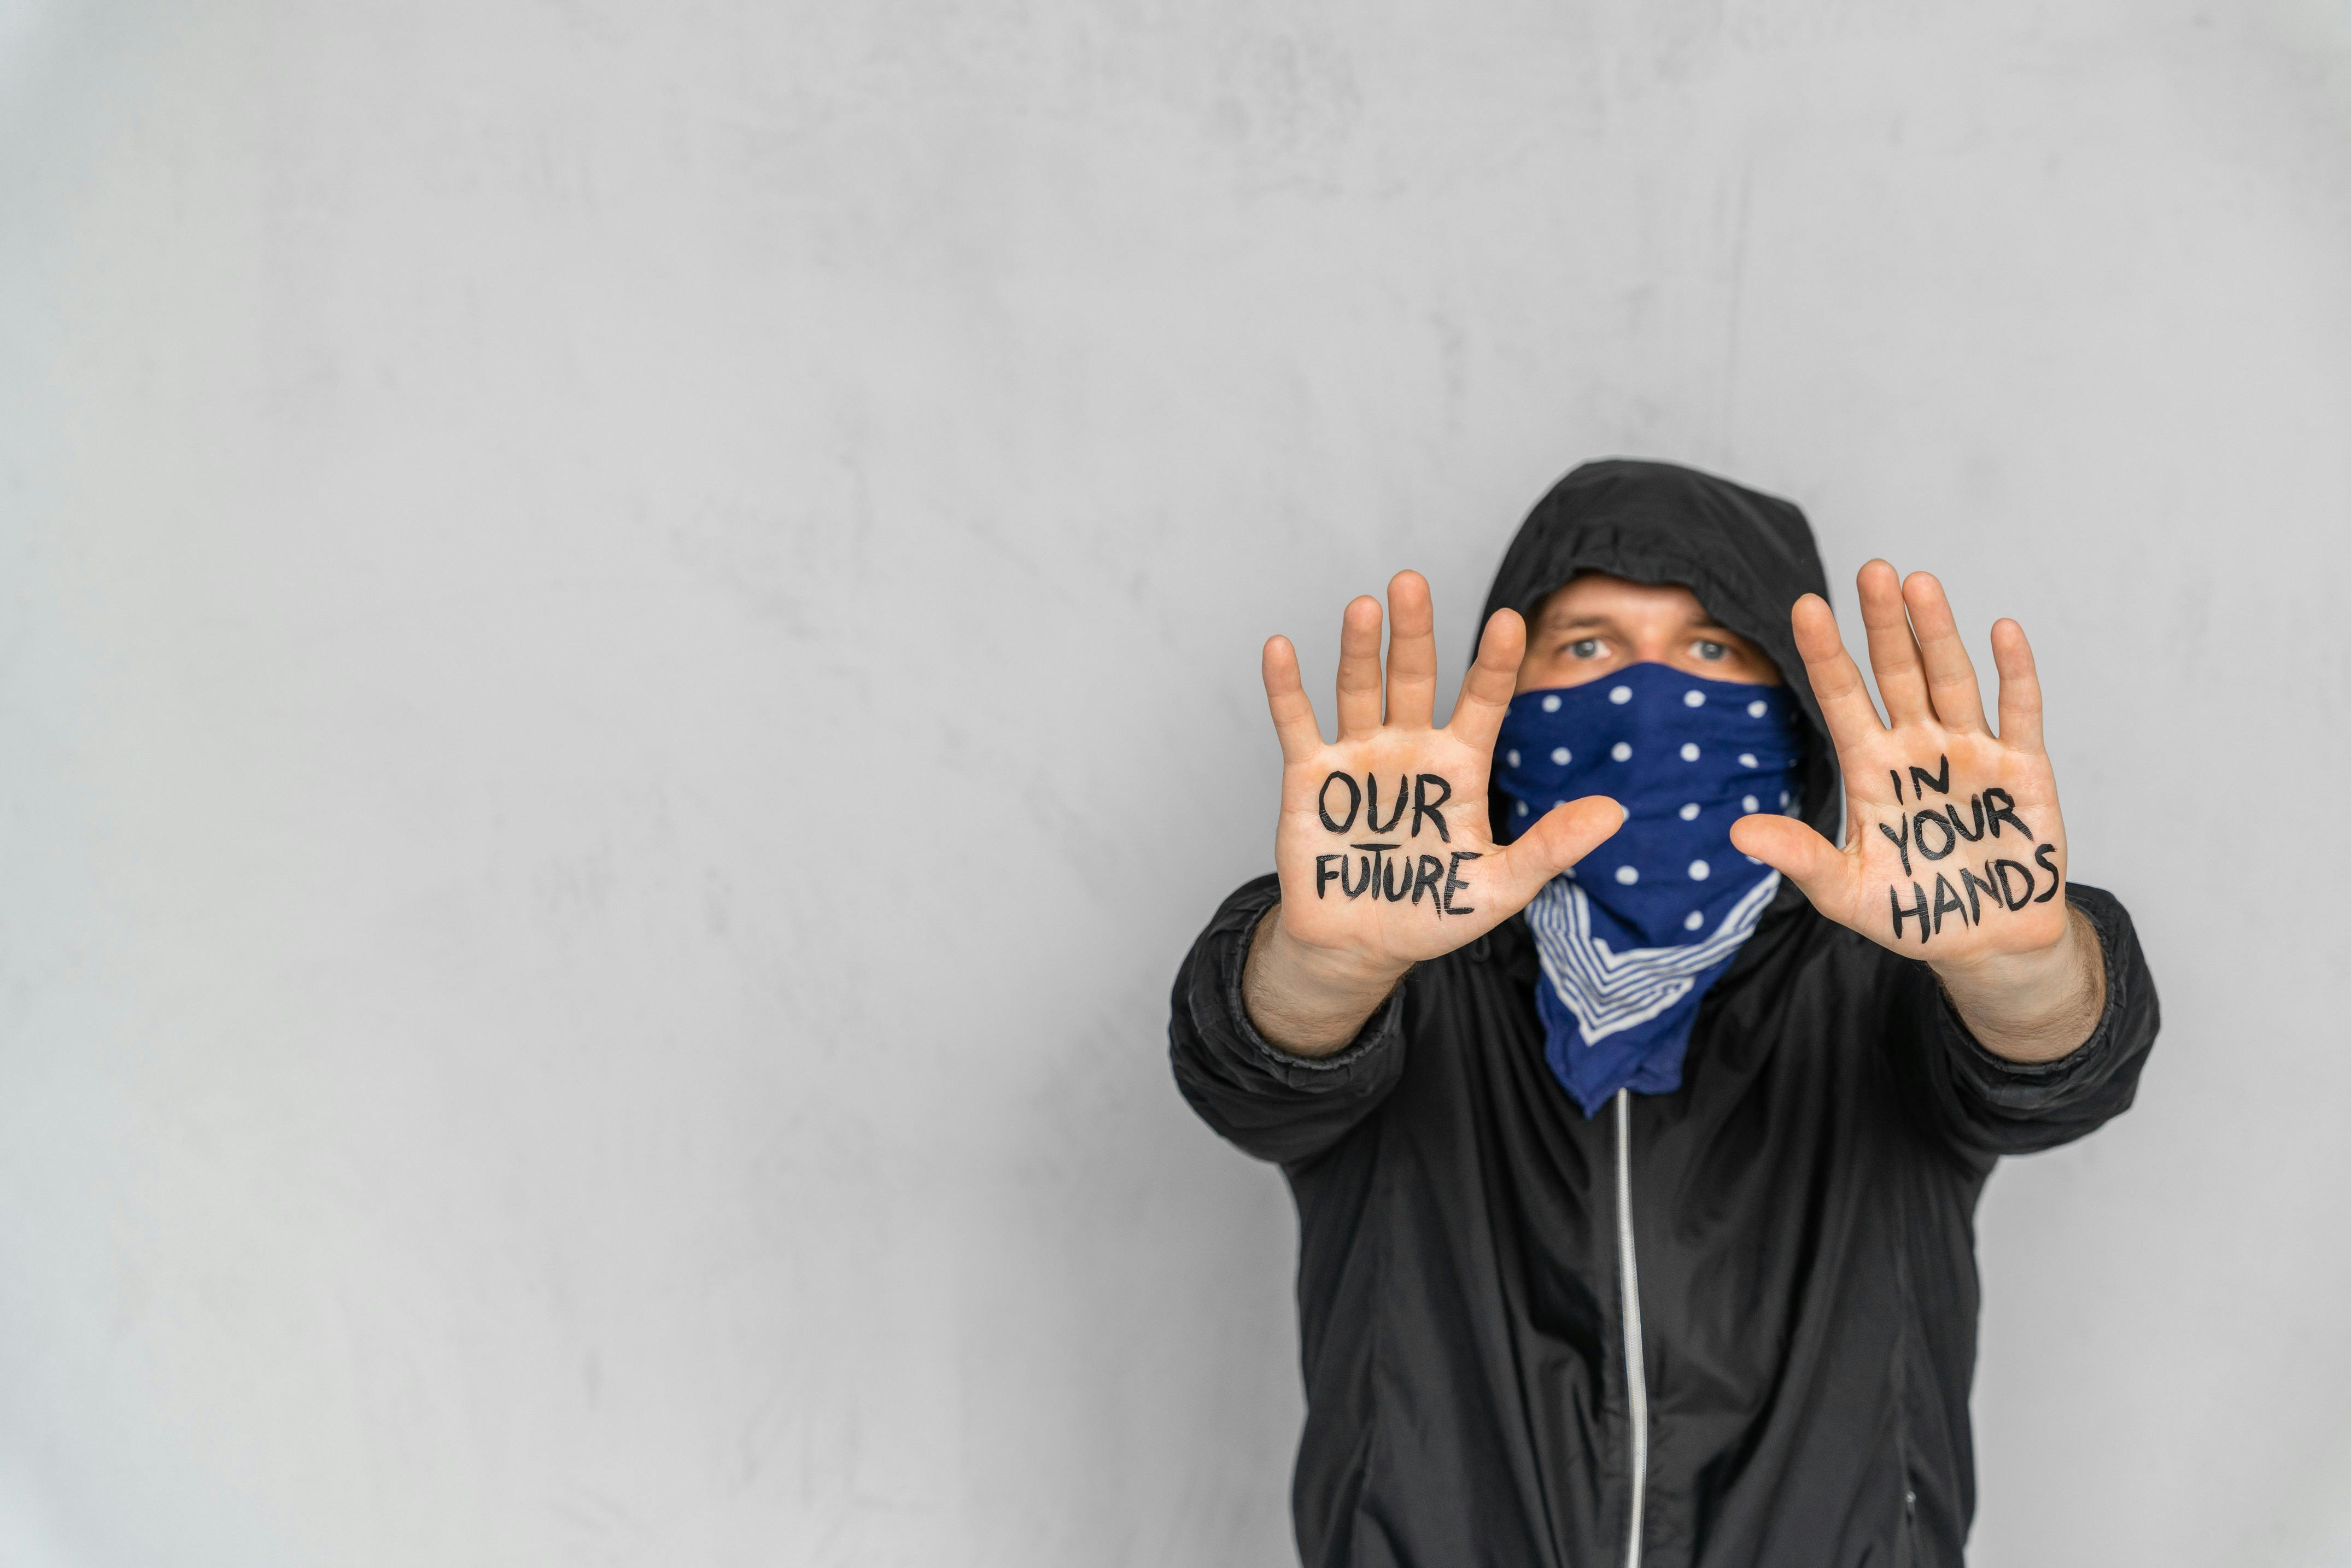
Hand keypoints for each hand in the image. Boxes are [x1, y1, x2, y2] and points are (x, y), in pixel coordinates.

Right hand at [1259, 572, 1626, 989]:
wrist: (1360, 945)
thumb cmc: (1432, 911)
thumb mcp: (1500, 886)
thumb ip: (1551, 847)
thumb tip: (1615, 814)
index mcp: (1459, 766)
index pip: (1482, 701)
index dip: (1495, 663)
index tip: (1510, 622)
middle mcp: (1410, 748)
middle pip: (1414, 678)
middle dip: (1414, 632)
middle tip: (1411, 583)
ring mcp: (1359, 757)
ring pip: (1359, 689)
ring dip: (1358, 649)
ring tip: (1363, 607)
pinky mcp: (1311, 778)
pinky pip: (1297, 724)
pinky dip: (1286, 687)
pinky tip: (1279, 647)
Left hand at [1728, 562, 2101, 1058]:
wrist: (1986, 940)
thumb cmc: (1913, 912)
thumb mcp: (1846, 892)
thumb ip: (1800, 857)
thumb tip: (1737, 832)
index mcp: (1871, 767)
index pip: (1841, 698)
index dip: (1826, 654)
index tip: (1805, 606)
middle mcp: (1918, 746)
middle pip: (1897, 672)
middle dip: (1884, 623)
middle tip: (1870, 569)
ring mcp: (1971, 751)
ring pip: (1951, 678)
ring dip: (1937, 632)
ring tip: (1919, 583)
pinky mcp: (2023, 769)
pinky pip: (2019, 712)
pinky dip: (2013, 672)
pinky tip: (2002, 629)